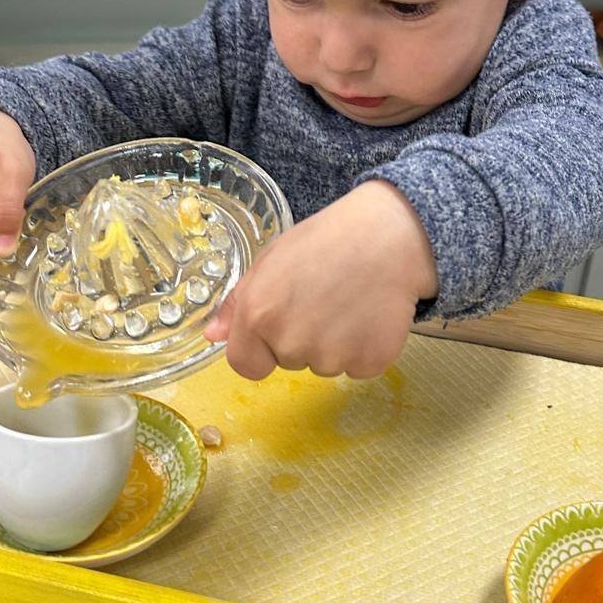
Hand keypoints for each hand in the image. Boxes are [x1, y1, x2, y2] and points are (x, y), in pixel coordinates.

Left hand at [204, 181, 437, 380]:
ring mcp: (332, 357)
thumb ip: (238, 302)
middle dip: (301, 338)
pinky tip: (370, 313)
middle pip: (288, 362)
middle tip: (323, 297)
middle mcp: (291, 342)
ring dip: (334, 343)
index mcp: (258, 315)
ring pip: (324, 364)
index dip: (260, 348)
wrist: (389, 235)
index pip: (245, 365)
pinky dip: (364, 347)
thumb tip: (213, 336)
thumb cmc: (326, 240)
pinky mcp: (369, 363)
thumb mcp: (271, 259)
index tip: (278, 326)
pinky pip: (357, 366)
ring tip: (349, 301)